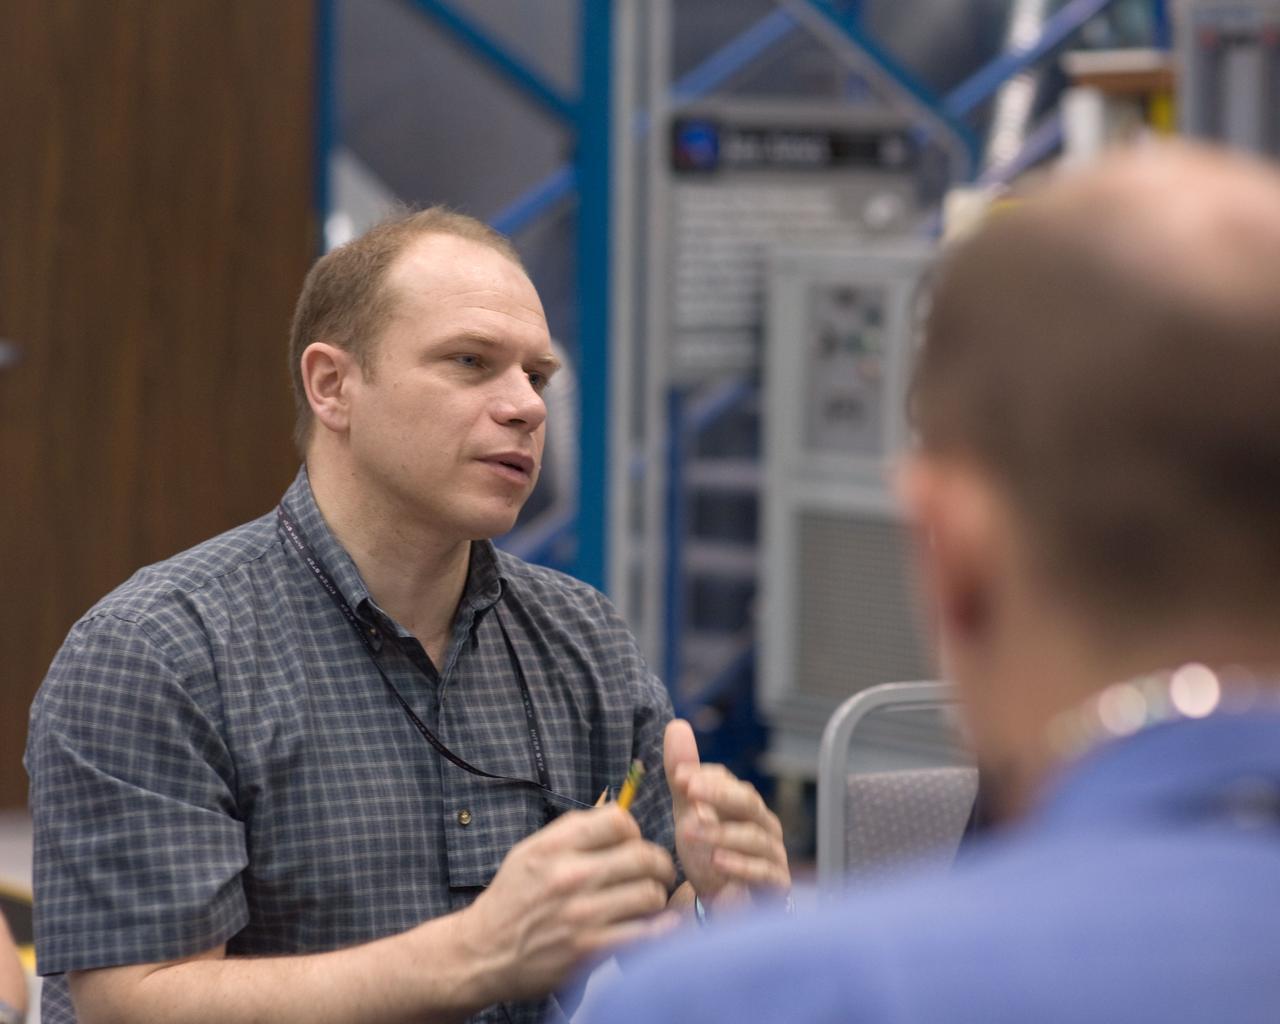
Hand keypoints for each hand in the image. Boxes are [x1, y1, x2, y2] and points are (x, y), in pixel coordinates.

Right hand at [457, 806, 677, 1002]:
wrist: (482, 953)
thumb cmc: (511, 899)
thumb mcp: (530, 852)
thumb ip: (572, 832)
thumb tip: (618, 817)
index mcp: (554, 847)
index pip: (618, 821)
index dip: (633, 831)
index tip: (632, 844)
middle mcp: (569, 877)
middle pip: (642, 856)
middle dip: (657, 863)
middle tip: (656, 872)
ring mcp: (581, 915)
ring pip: (650, 894)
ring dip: (655, 897)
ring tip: (646, 901)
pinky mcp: (589, 951)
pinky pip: (644, 933)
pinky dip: (657, 930)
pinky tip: (653, 926)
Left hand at [664, 718, 790, 910]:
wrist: (722, 903)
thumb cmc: (708, 852)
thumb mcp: (689, 812)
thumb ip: (683, 775)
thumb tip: (677, 725)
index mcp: (742, 802)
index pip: (727, 781)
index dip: (704, 777)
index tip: (679, 776)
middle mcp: (762, 823)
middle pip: (747, 801)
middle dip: (718, 794)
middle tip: (688, 790)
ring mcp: (772, 853)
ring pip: (753, 836)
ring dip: (720, 832)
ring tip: (689, 831)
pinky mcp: (775, 884)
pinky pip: (764, 871)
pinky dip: (741, 866)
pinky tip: (717, 862)